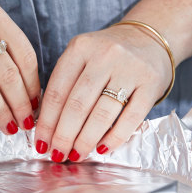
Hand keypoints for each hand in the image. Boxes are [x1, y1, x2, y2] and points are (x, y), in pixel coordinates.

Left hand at [34, 24, 172, 161]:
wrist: (149, 38)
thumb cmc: (107, 55)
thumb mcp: (81, 57)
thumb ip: (65, 84)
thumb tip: (47, 127)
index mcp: (80, 48)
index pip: (57, 91)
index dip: (47, 122)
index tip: (40, 143)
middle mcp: (104, 55)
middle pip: (77, 105)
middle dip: (63, 135)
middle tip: (57, 154)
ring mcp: (130, 68)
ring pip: (102, 113)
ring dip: (85, 140)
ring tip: (76, 155)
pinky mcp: (151, 83)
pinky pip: (130, 117)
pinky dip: (115, 137)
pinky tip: (102, 149)